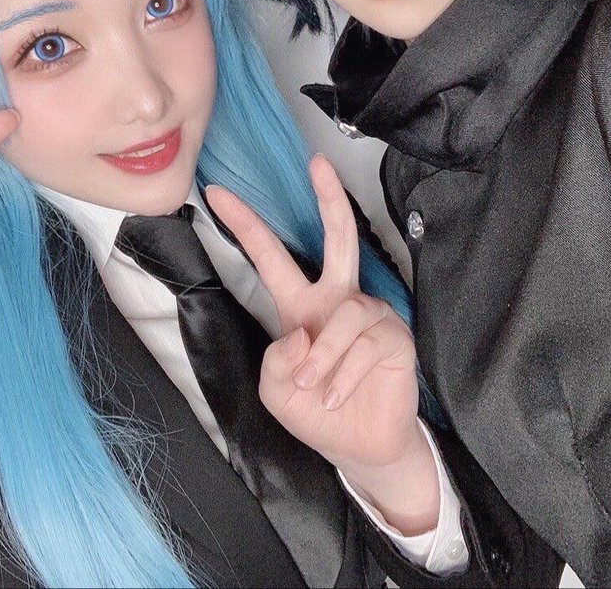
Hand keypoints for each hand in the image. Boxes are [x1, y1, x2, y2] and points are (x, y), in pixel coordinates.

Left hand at [206, 155, 438, 532]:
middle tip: (317, 162)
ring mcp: (369, 315)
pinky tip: (338, 396)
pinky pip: (363, 346)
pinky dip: (343, 377)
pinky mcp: (394, 337)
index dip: (246, 226)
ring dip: (321, 360)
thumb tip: (302, 335)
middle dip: (328, 199)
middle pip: (336, 238)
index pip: (272, 256)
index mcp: (301, 306)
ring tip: (316, 388)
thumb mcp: (276, 389)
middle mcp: (337, 300)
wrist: (361, 447)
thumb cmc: (317, 411)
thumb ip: (275, 360)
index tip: (216, 195)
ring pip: (340, 317)